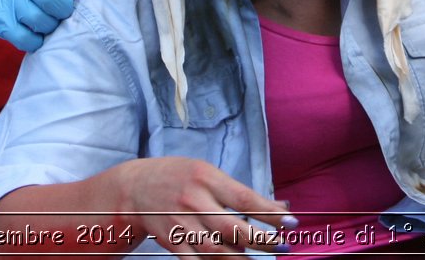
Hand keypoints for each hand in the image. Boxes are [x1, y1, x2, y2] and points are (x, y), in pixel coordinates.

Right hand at [113, 157, 294, 255]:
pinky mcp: (170, 242)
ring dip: (241, 259)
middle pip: (232, 227)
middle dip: (261, 240)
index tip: (291, 222)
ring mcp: (181, 223)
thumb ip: (237, 192)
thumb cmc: (178, 177)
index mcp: (206, 178)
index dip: (270, 212)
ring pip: (216, 249)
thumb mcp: (207, 173)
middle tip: (281, 246)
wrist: (133, 189)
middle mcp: (194, 201)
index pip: (244, 198)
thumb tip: (276, 208)